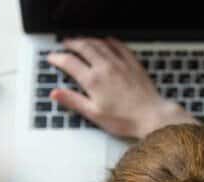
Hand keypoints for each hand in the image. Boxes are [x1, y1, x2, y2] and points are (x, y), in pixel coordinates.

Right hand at [47, 38, 194, 138]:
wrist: (151, 116)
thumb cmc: (125, 119)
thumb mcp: (94, 114)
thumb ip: (73, 101)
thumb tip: (55, 93)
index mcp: (93, 80)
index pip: (69, 62)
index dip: (57, 58)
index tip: (52, 58)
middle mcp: (105, 67)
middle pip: (83, 47)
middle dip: (71, 43)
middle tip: (65, 44)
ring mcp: (120, 63)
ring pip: (99, 43)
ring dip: (87, 40)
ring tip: (81, 41)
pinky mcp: (133, 64)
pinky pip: (119, 46)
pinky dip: (109, 41)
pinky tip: (106, 41)